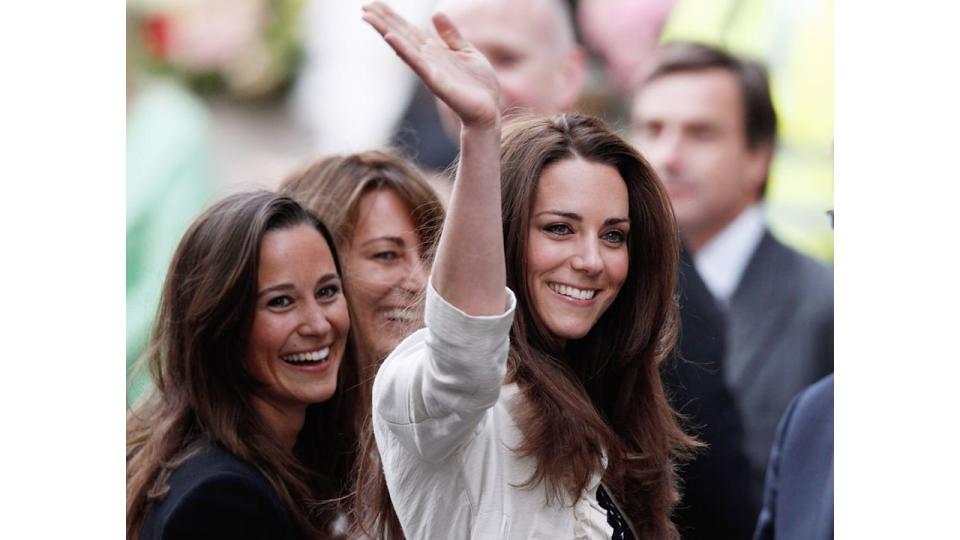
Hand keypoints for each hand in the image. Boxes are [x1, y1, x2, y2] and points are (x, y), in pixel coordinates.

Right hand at [362, 2, 499, 128]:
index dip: (392, 17)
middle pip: (401, 35)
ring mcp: (429, 70)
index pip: (409, 30)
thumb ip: (451, 35)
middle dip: (383, 21)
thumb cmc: (480, 85)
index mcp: (434, 51)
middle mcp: (427, 59)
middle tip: (363, 7)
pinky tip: (390, 38)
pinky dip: (403, 50)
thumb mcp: (467, 52)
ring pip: (403, 46)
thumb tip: (436, 14)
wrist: (489, 110)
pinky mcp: (436, 82)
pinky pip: (417, 63)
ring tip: (368, 17)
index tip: (375, 4)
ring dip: (385, 31)